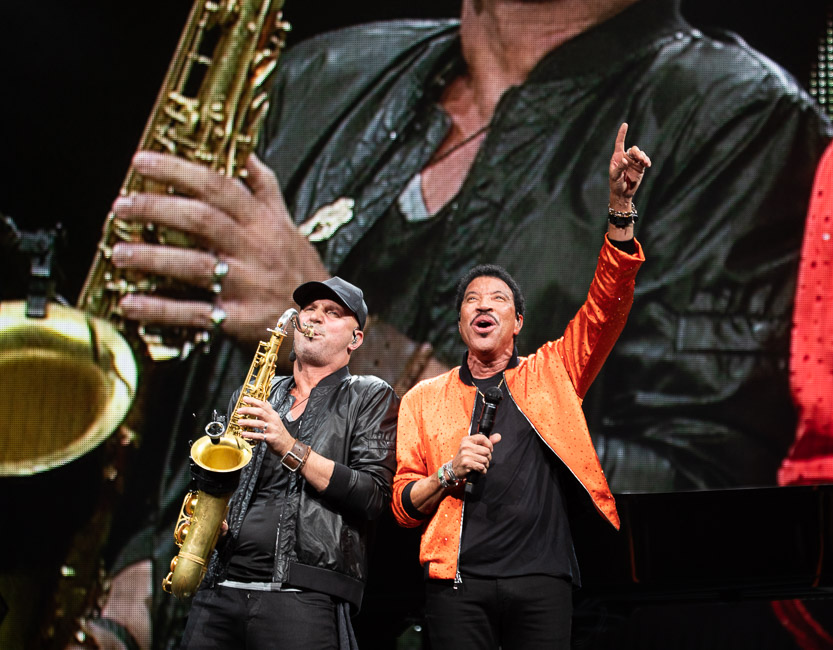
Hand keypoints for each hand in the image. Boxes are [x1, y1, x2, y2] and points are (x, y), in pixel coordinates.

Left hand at [109, 152, 327, 345]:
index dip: (179, 170)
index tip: (142, 161)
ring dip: (151, 258)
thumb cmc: (300, 275)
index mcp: (264, 224)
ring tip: (118, 253)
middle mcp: (255, 251)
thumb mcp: (289, 229)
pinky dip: (159, 309)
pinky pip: (193, 313)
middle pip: (202, 220)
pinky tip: (129, 303)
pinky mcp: (238, 321)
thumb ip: (265, 192)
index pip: (220, 186)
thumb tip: (247, 156)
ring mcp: (247, 287)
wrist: (325, 327)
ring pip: (194, 266)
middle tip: (121, 206)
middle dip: (157, 209)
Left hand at [235, 396, 293, 455]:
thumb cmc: (280, 432)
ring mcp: (272, 429)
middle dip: (249, 410)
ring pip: (259, 423)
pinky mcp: (271, 438)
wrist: (287, 445)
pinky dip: (251, 434)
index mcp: (273, 415)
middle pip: (260, 412)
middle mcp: (273, 420)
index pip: (263, 405)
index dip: (254, 401)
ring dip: (248, 422)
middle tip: (239, 410)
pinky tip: (244, 434)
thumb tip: (265, 402)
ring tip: (239, 422)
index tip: (245, 398)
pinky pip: (259, 436)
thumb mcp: (276, 419)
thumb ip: (269, 411)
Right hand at [452, 432, 501, 478]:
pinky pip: (481, 467)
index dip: (489, 444)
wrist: (454, 468)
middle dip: (488, 457)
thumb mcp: (473, 447)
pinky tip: (479, 469)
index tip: (490, 449)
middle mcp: (465, 446)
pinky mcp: (467, 464)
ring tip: (481, 464)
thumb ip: (486, 442)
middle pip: (486, 451)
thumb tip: (498, 436)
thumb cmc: (465, 457)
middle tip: (484, 459)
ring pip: (485, 460)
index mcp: (467, 440)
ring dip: (485, 464)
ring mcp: (465, 455)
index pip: (483, 438)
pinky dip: (483, 470)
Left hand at [609, 122, 651, 206]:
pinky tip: (647, 164)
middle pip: (633, 149)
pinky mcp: (640, 167)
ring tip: (644, 162)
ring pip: (640, 154)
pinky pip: (645, 160)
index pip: (620, 143)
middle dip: (637, 152)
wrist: (623, 193)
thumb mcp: (615, 176)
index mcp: (617, 157)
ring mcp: (634, 162)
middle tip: (639, 158)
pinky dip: (647, 160)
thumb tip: (625, 160)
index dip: (622, 133)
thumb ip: (619, 168)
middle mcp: (626, 157)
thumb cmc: (615, 184)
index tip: (625, 124)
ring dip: (643, 156)